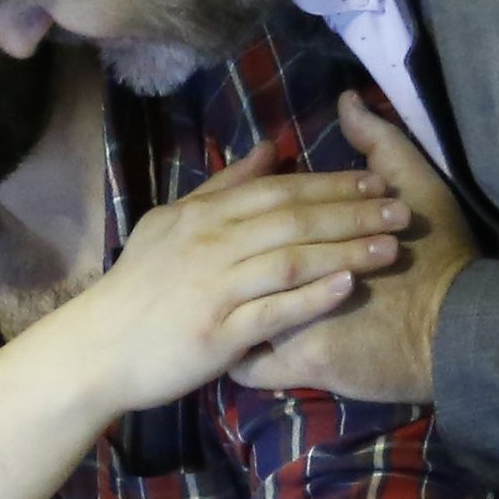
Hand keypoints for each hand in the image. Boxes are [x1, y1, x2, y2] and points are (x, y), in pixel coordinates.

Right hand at [42, 139, 410, 412]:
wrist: (97, 349)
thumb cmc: (140, 288)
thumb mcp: (172, 223)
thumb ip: (224, 186)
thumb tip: (272, 148)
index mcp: (203, 215)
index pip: (277, 190)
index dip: (331, 183)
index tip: (378, 180)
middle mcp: (211, 244)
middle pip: (293, 219)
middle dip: (353, 212)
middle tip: (402, 209)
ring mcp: (215, 289)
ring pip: (290, 259)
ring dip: (346, 250)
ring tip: (392, 246)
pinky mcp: (218, 334)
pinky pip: (274, 311)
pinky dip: (313, 297)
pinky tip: (350, 287)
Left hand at [234, 93, 471, 404]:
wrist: (463, 329)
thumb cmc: (440, 256)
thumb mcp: (416, 184)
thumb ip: (379, 142)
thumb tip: (348, 102)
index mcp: (311, 230)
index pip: (252, 217)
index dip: (237, 221)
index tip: (236, 233)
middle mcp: (293, 272)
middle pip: (236, 268)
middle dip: (223, 272)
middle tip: (221, 275)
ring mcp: (294, 320)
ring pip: (234, 319)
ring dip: (229, 317)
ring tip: (225, 314)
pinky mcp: (301, 366)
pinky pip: (251, 368)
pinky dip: (246, 363)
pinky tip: (241, 356)